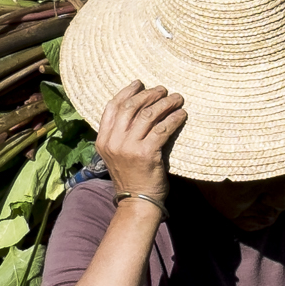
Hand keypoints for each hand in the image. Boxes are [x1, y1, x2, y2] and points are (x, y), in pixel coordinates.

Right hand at [95, 82, 186, 201]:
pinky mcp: (146, 153)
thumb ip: (120, 135)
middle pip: (131, 107)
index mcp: (103, 140)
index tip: (139, 83)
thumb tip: (138, 111)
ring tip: (177, 98)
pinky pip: (162, 129)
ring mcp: (128, 147)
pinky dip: (174, 119)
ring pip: (148, 115)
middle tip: (163, 89)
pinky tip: (182, 115)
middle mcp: (113, 142)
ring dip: (165, 103)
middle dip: (149, 94)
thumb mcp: (116, 155)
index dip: (127, 92)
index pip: (112, 107)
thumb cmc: (131, 178)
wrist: (136, 203)